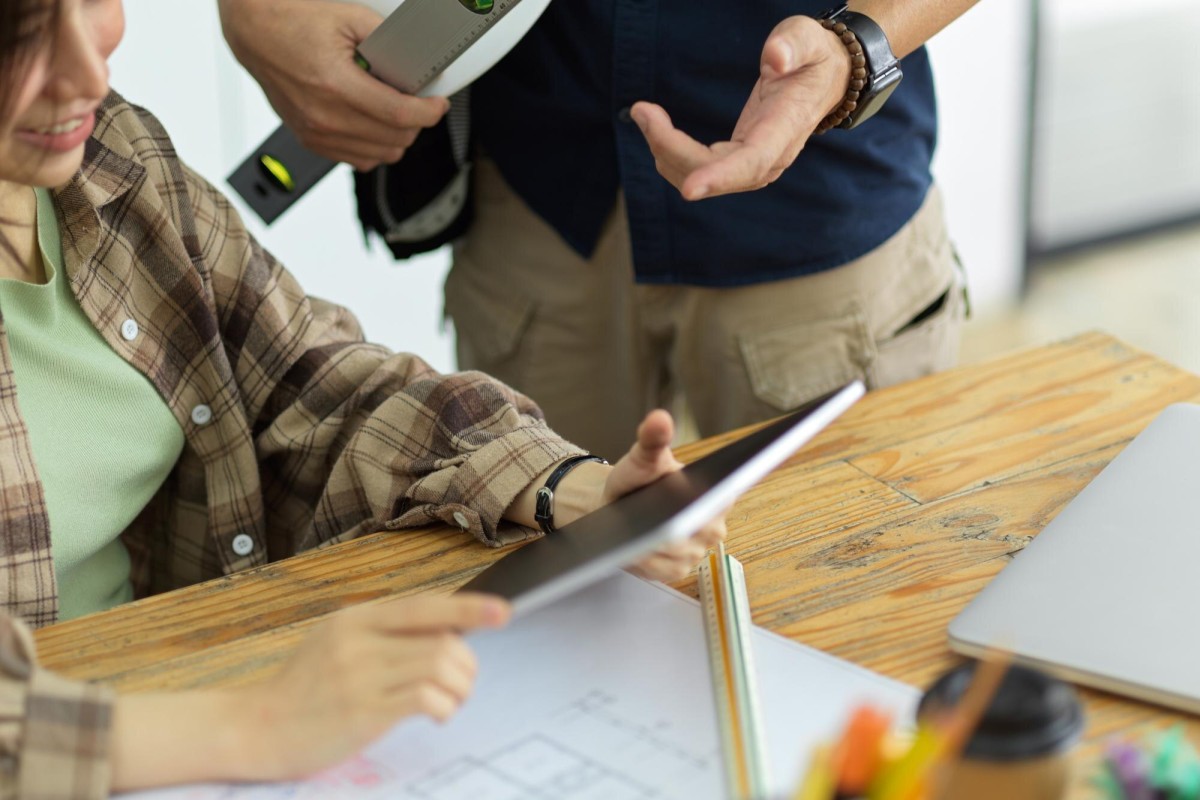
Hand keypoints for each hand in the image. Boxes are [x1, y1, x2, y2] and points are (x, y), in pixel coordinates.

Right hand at [218, 0, 449, 170]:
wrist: (255, 32)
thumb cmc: (294, 21)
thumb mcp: (349, 17)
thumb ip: (389, 41)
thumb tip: (420, 61)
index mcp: (335, 84)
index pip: (399, 115)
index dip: (429, 112)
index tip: (437, 105)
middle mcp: (324, 116)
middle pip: (395, 139)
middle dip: (416, 122)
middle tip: (417, 102)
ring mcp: (316, 133)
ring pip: (381, 156)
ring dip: (397, 137)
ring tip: (395, 112)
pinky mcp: (311, 141)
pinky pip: (359, 160)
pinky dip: (374, 146)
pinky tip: (373, 123)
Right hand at [241, 593, 508, 779]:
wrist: (254, 728)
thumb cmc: (304, 689)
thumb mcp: (338, 642)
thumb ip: (385, 633)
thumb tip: (447, 628)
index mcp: (356, 618)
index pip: (425, 605)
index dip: (470, 607)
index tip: (504, 612)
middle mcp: (359, 640)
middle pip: (441, 639)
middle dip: (467, 664)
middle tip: (461, 684)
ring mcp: (360, 676)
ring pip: (439, 666)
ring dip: (460, 688)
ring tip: (451, 702)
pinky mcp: (362, 712)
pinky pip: (424, 698)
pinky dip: (444, 706)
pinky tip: (437, 714)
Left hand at [605, 410, 727, 582]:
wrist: (618, 505)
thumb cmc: (637, 480)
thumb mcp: (643, 457)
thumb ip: (652, 439)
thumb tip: (659, 419)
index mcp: (719, 494)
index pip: (724, 497)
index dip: (711, 499)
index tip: (695, 500)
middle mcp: (714, 527)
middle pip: (700, 531)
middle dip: (676, 523)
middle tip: (653, 512)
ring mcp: (697, 552)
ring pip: (678, 552)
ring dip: (656, 543)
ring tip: (636, 529)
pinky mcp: (677, 571)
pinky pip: (663, 569)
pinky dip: (646, 560)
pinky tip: (632, 548)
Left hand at [629, 15, 850, 200]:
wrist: (825, 79)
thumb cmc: (813, 56)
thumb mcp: (808, 37)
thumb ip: (793, 44)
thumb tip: (774, 58)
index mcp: (785, 129)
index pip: (752, 162)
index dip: (720, 176)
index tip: (689, 188)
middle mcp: (768, 159)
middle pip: (715, 173)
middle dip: (672, 149)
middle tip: (641, 110)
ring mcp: (752, 165)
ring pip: (700, 175)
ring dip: (665, 150)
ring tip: (644, 112)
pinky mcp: (736, 162)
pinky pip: (697, 169)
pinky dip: (670, 151)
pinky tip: (654, 125)